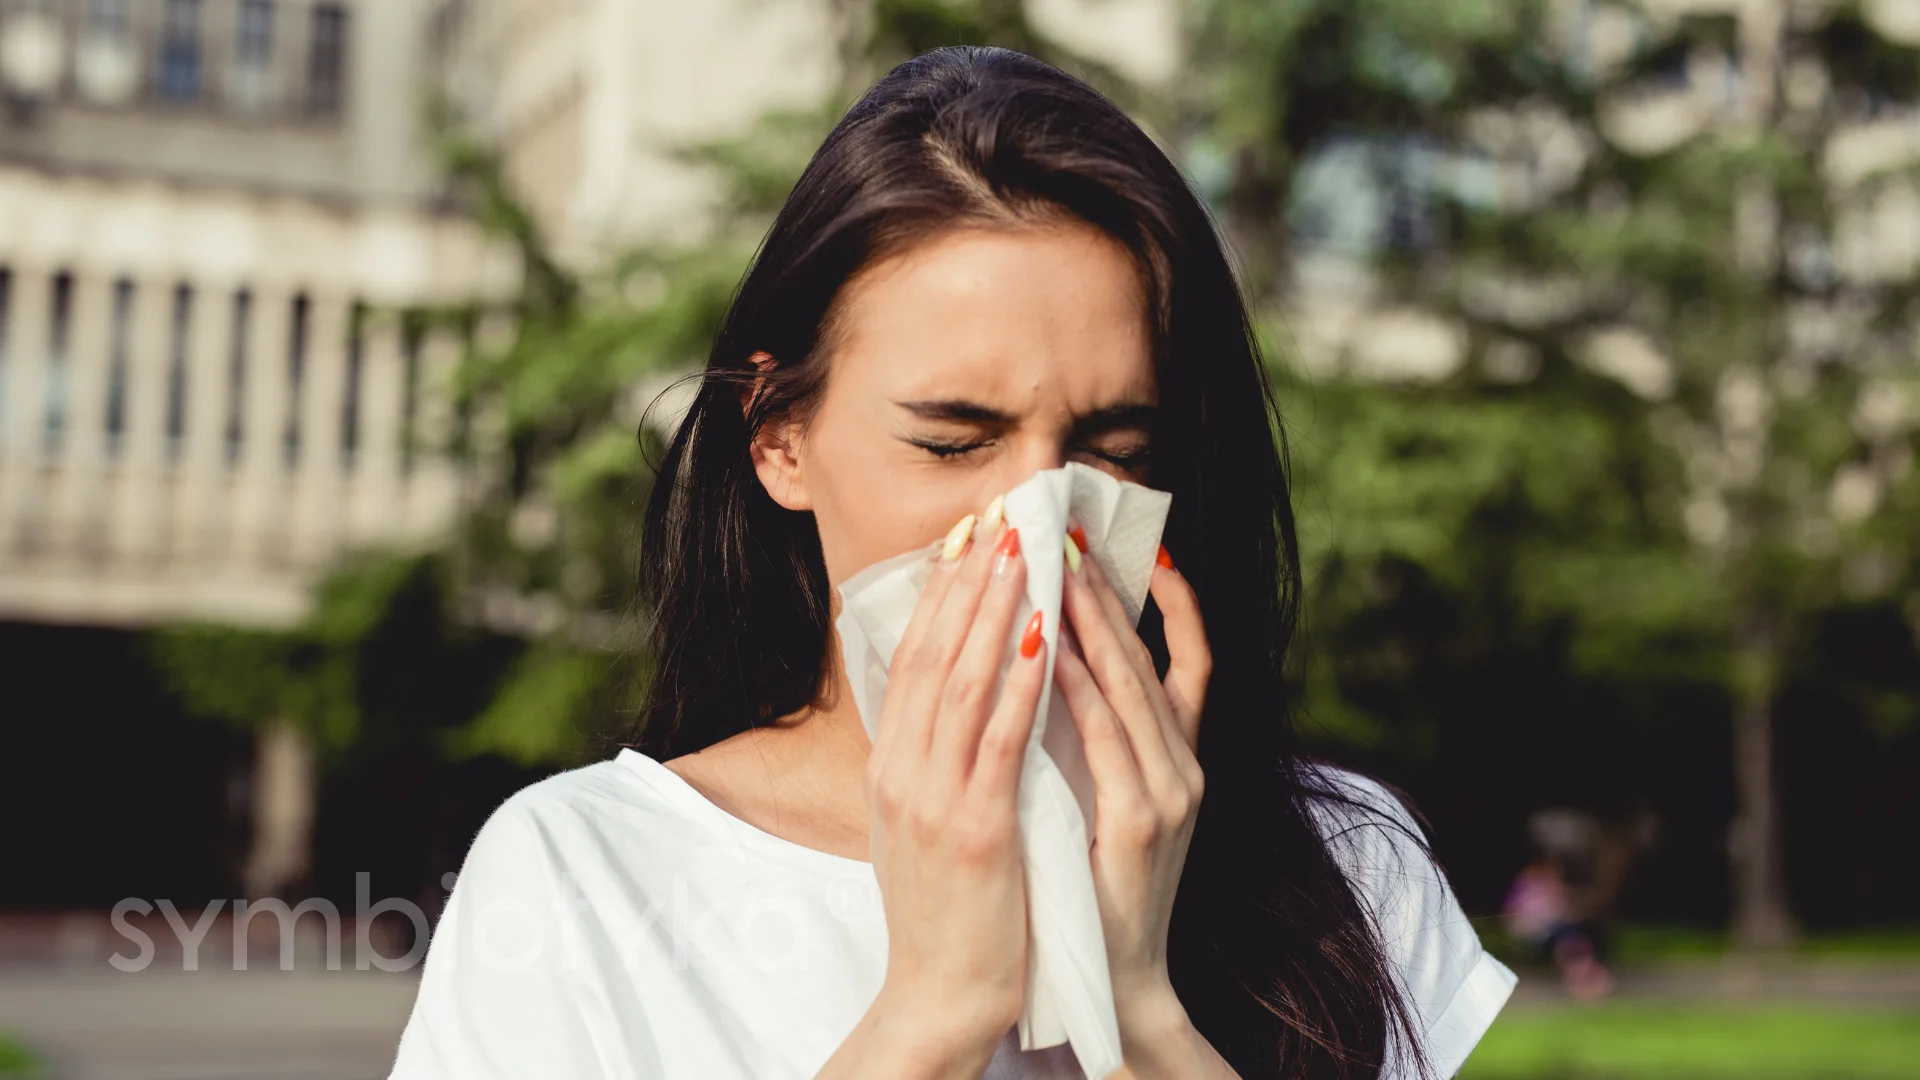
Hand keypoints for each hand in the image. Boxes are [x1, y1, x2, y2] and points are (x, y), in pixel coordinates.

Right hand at [853, 507, 1048, 1069]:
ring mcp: (933, 798)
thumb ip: (930, 760)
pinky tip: (1045, 636)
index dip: (939, 593)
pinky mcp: (975, 828)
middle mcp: (901, 772)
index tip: (968, 538)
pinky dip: (1021, 681)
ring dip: (995, 609)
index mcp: (889, 767)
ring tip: (1022, 551)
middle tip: (999, 515)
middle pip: (931, 654)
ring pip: (963, 682)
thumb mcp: (917, 823)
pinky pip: (1001, 738)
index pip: (910, 659)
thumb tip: (949, 700)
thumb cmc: (942, 911)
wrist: (937, 997)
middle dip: (968, 580)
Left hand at [1054, 540, 1209, 1037]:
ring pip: (1134, 687)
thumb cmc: (1096, 878)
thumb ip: (1099, 735)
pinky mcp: (1143, 822)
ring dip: (1096, 624)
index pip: (1190, 661)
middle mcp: (1187, 766)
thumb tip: (1060, 659)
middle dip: (1111, 593)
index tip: (1146, 547)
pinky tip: (1053, 650)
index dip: (1176, 603)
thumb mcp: (1107, 793)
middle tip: (1073, 534)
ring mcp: (1171, 793)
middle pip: (1153, 659)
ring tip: (1062, 569)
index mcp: (1179, 758)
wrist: (1115, 973)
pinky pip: (1109, 739)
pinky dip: (1082, 688)